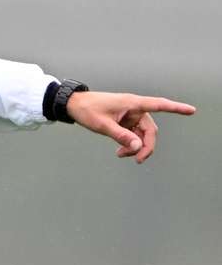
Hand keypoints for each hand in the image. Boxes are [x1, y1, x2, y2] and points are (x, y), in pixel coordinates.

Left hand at [66, 91, 195, 163]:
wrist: (73, 105)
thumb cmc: (87, 109)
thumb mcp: (102, 125)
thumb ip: (121, 136)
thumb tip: (138, 147)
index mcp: (132, 103)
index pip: (158, 105)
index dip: (175, 108)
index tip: (191, 111)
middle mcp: (134, 108)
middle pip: (150, 130)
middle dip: (145, 146)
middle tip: (137, 160)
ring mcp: (130, 115)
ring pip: (143, 135)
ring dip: (136, 147)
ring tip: (121, 155)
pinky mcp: (125, 121)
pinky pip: (134, 135)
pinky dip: (130, 144)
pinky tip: (120, 152)